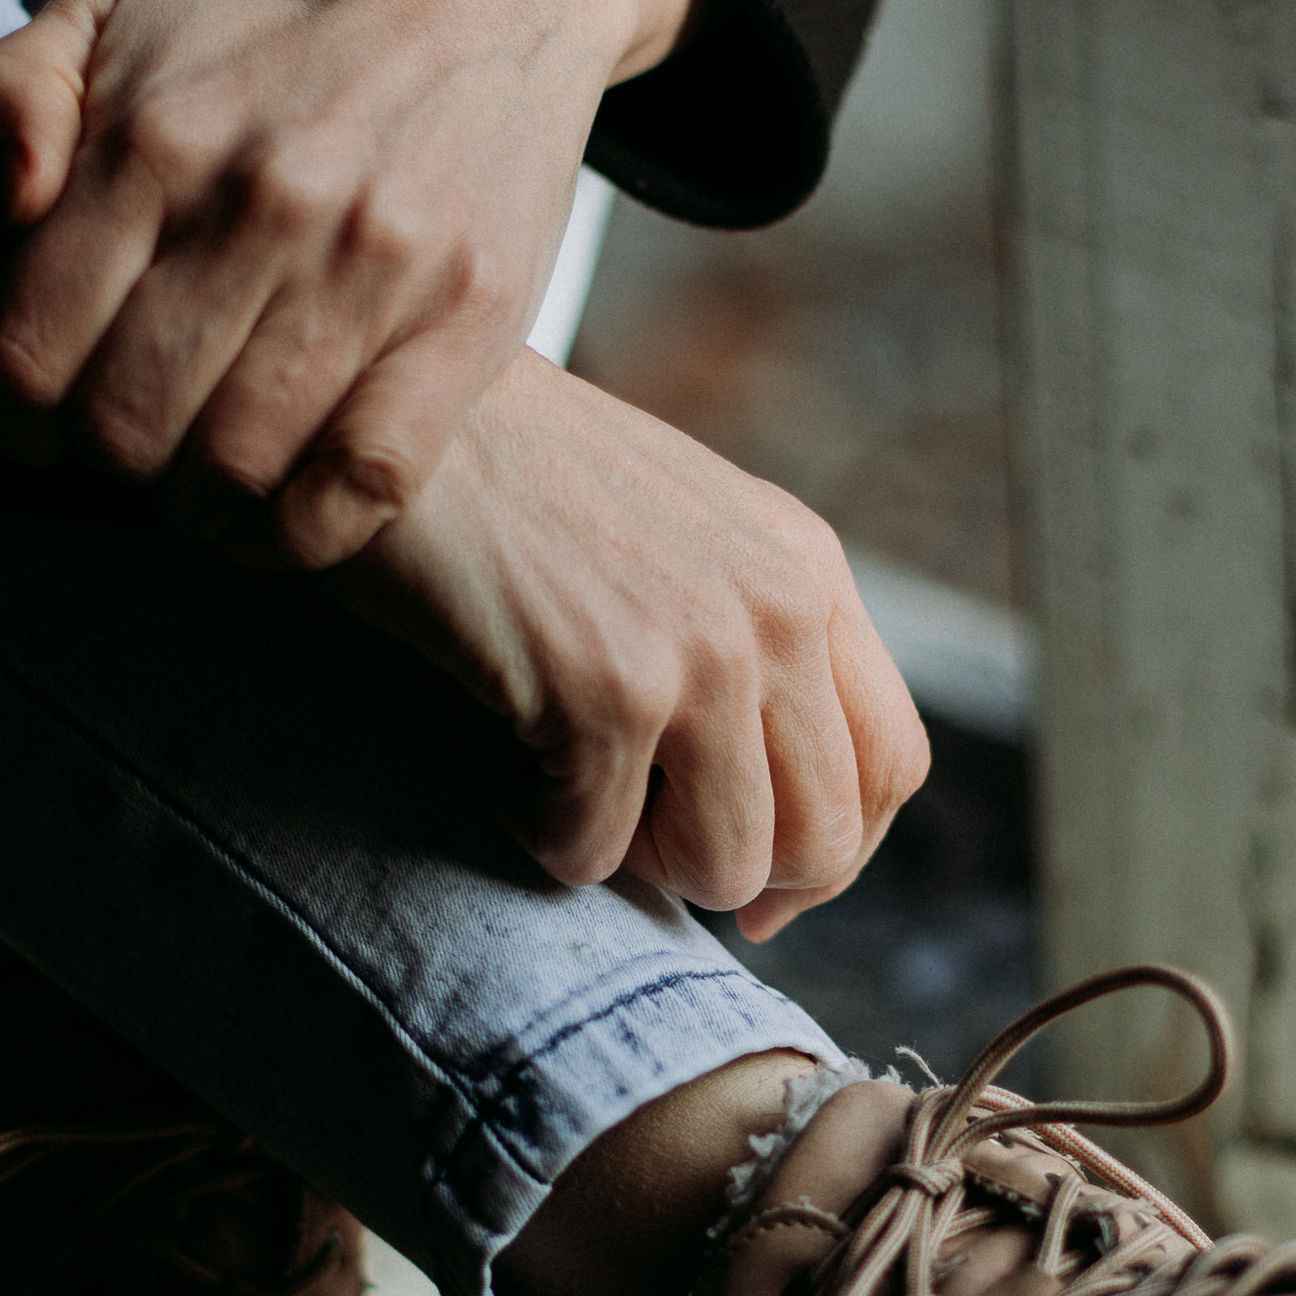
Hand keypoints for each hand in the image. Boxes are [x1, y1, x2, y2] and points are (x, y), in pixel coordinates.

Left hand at [0, 0, 692, 568]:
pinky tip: (272, 521)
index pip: (30, 350)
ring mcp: (373, 268)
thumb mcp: (109, 23)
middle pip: (127, 426)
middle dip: (108, 460)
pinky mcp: (465, 323)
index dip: (13, 418)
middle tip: (128, 445)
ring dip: (197, 507)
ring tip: (195, 485)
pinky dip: (300, 534)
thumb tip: (3, 204)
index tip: (36, 425)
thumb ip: (5, 97)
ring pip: (236, 468)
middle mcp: (263, 202)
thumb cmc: (265, 54)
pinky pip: (360, 484)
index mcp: (157, 140)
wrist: (473, 20)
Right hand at [331, 349, 929, 939]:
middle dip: (735, 878)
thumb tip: (782, 817)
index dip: (833, 852)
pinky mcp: (606, 694)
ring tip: (572, 787)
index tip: (764, 883)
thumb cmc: (520, 482)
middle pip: (824, 841)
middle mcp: (778, 610)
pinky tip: (501, 759)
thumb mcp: (689, 534)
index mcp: (809, 569)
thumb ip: (756, 640)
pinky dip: (536, 830)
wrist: (401, 413)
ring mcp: (701, 652)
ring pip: (724, 869)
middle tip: (649, 844)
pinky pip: (593, 852)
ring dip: (637, 863)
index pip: (894, 763)